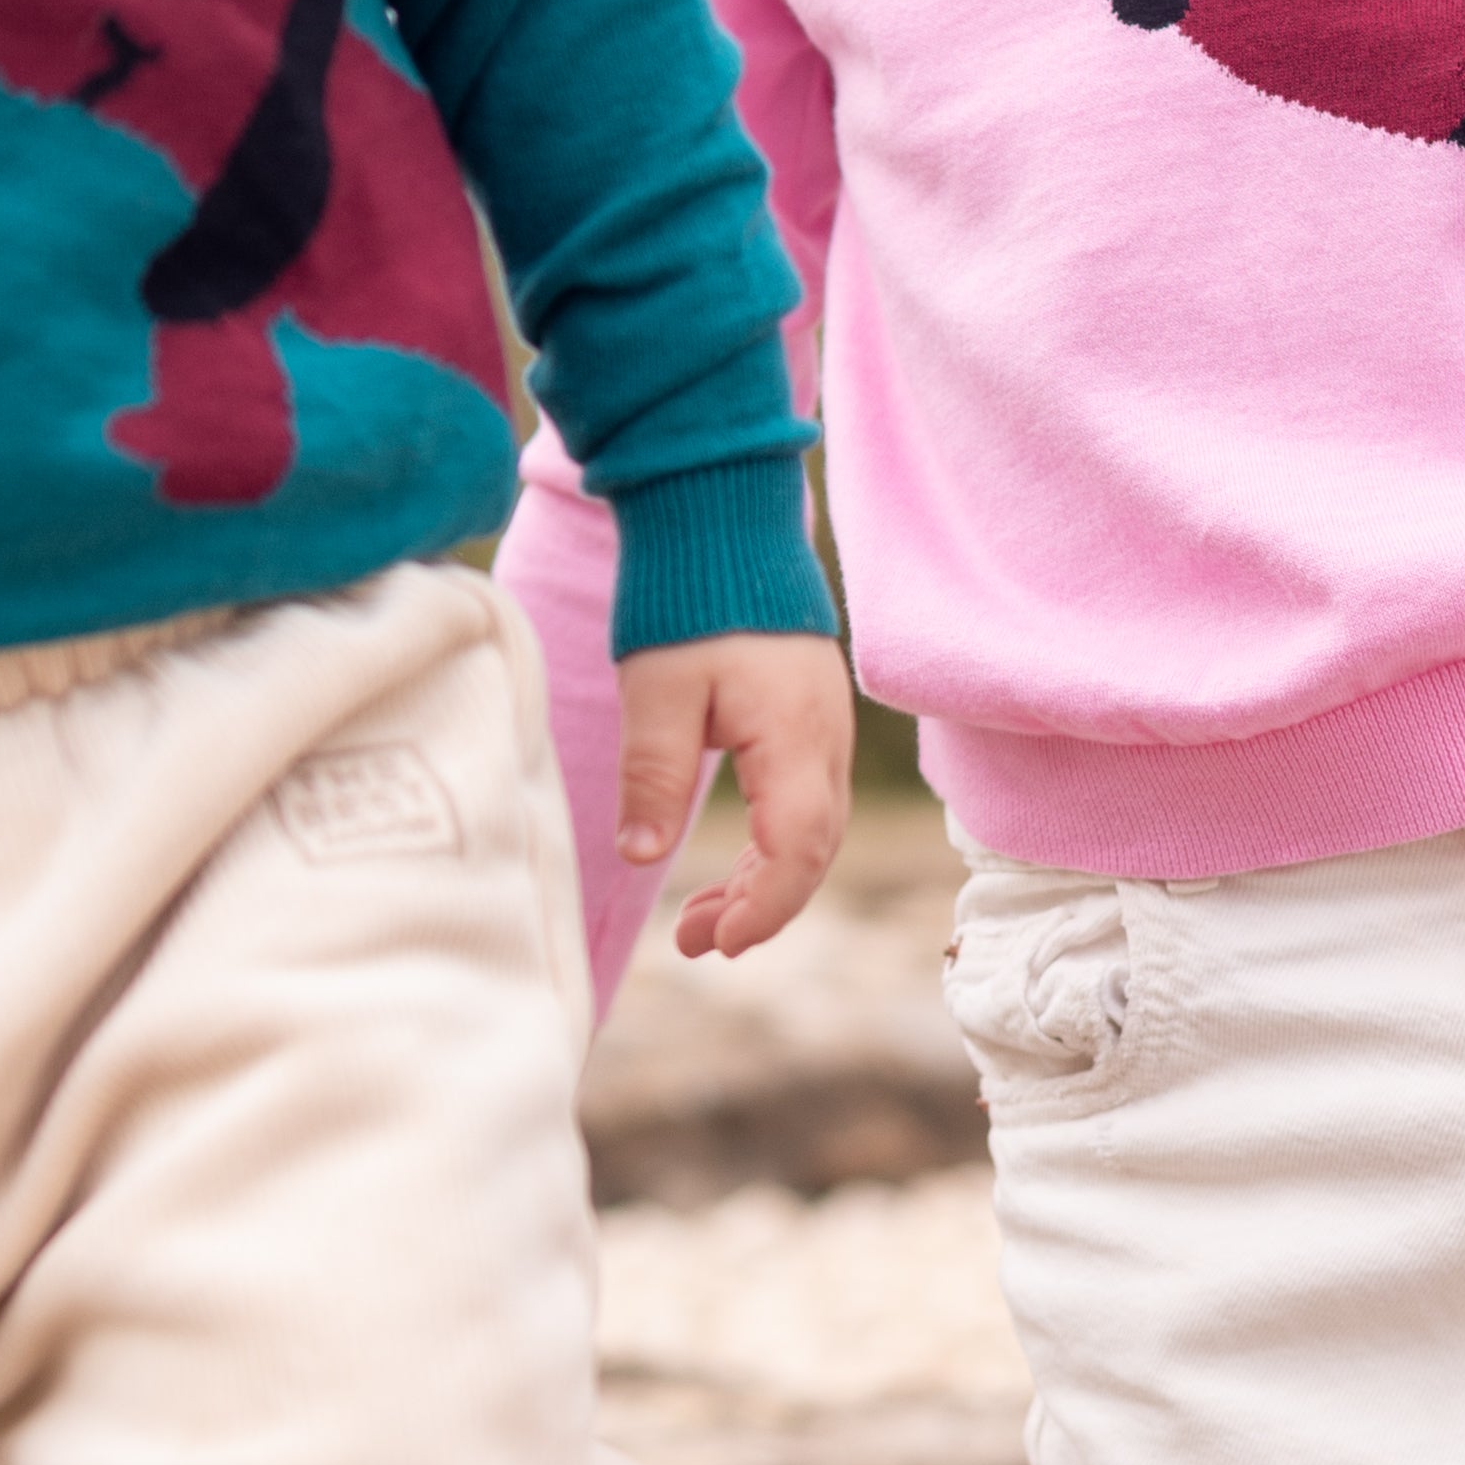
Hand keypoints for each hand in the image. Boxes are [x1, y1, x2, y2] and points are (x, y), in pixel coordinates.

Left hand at [614, 627, 854, 959]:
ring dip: (762, 881)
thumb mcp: (657, 690)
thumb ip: (654, 775)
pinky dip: (771, 846)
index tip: (719, 942)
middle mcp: (826, 739)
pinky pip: (805, 803)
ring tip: (698, 920)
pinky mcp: (811, 722)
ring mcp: (825, 730)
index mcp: (795, 735)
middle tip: (691, 941)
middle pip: (812, 850)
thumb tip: (638, 856)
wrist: (727, 521)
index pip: (798, 847)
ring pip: (811, 832)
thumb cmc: (691, 600)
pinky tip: (732, 866)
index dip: (766, 906)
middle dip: (758, 906)